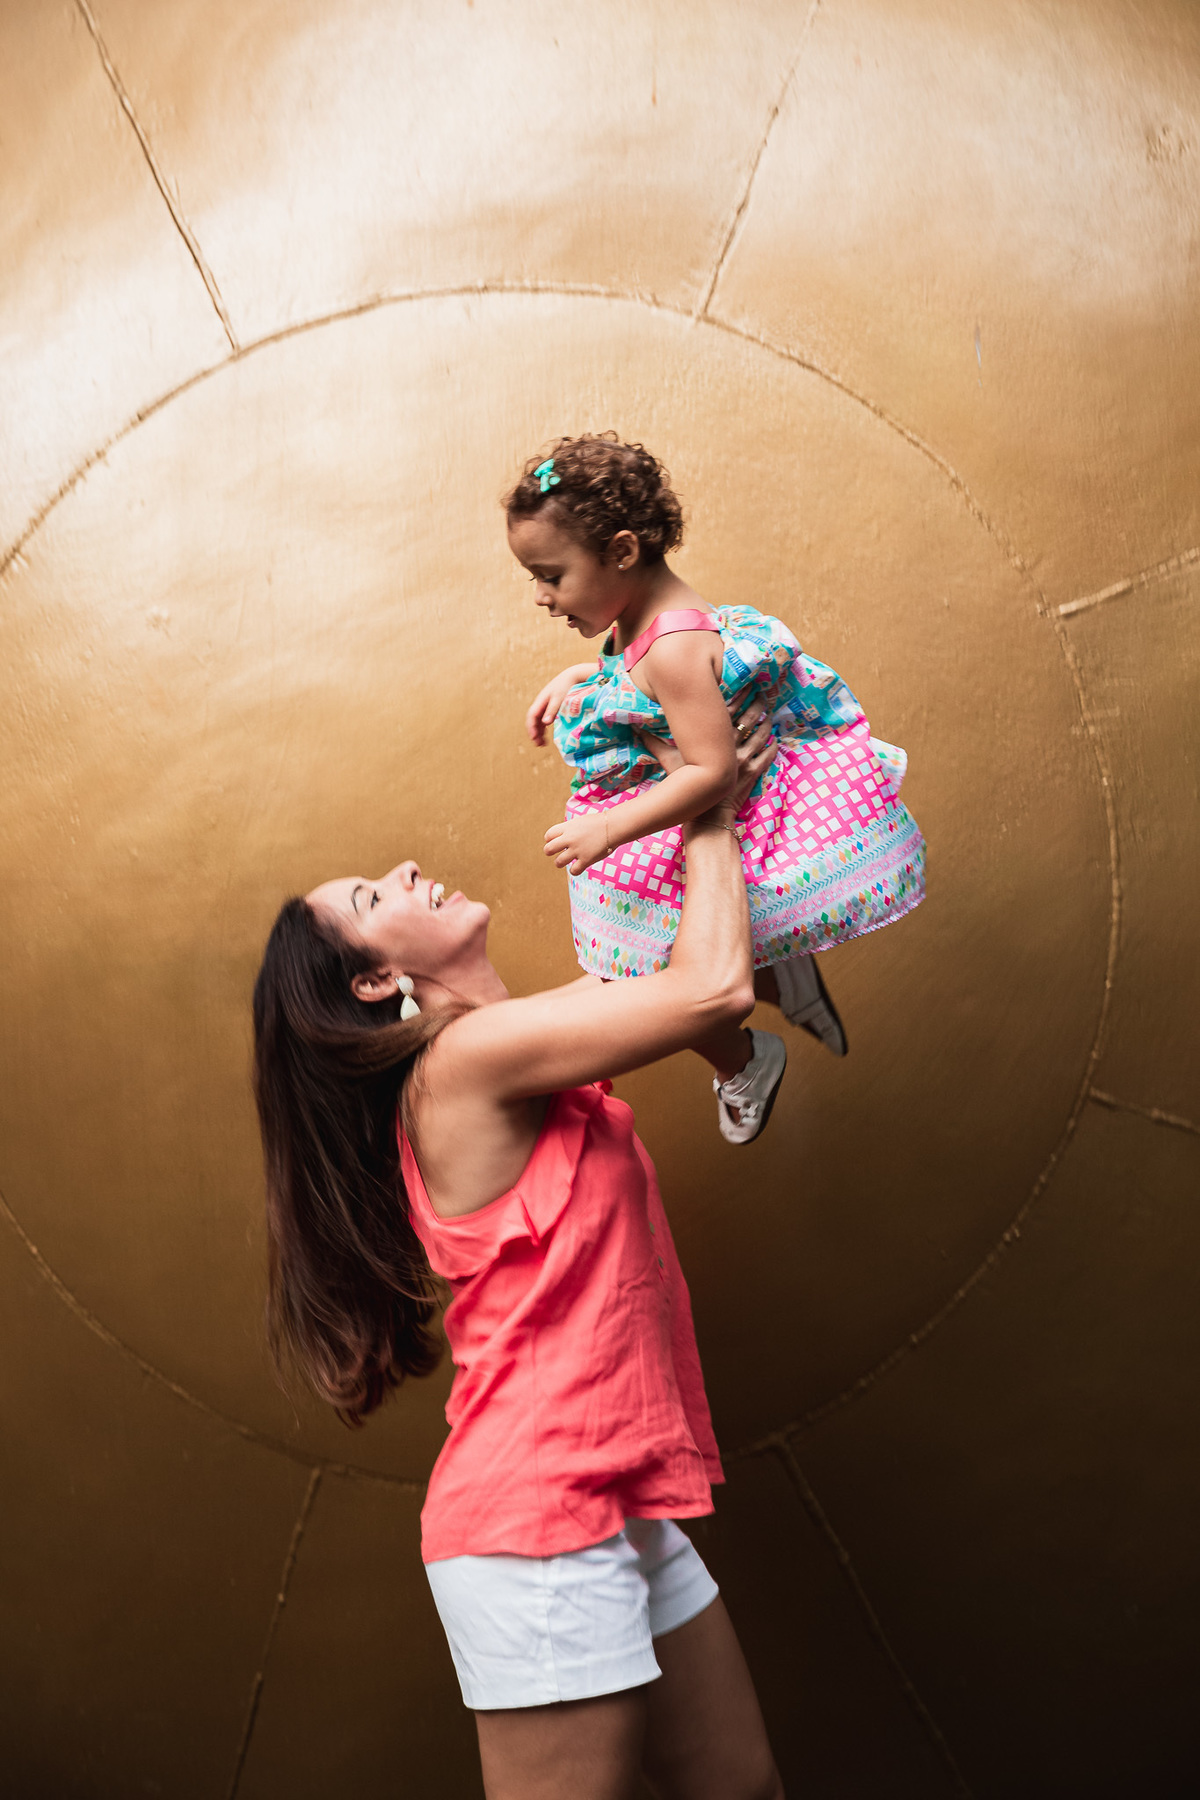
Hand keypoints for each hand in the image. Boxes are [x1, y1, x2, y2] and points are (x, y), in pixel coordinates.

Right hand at [526, 665, 592, 745]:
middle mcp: (541, 704)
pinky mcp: (550, 707)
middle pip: (533, 720)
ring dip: (538, 732)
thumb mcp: (559, 698)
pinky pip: (543, 720)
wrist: (572, 676)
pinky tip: (546, 736)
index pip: (531, 715)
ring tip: (542, 744)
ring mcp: (545, 706)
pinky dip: (543, 729)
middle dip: (534, 732)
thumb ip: (552, 710)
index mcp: (541, 701)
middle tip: (538, 744)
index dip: (531, 727)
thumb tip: (545, 723)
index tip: (534, 737)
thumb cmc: (566, 686)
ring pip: (538, 721)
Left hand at [544, 812, 610, 874]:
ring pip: (558, 862)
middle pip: (548, 849)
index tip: (557, 842)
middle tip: (557, 852)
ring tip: (566, 860)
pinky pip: (573, 871)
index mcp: (567, 827)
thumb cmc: (599, 823)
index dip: (550, 840)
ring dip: (560, 862)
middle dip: (550, 852)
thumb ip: (569, 829)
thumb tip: (562, 838)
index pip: (548, 836)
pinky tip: (579, 866)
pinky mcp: (586, 860)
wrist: (613, 826)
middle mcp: (570, 838)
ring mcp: (577, 850)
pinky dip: (575, 870)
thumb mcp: (580, 821)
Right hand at [640, 693, 776, 809]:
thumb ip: (655, 745)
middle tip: (762, 692)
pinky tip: (774, 738)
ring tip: (769, 712)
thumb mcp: (669, 763)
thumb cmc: (686, 786)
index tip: (745, 684)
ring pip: (761, 735)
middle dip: (757, 704)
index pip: (729, 711)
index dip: (739, 695)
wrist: (706, 817)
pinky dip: (772, 745)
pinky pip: (767, 756)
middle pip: (749, 719)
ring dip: (766, 722)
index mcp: (713, 740)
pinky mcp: (753, 773)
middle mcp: (730, 747)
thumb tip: (637, 730)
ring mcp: (744, 760)